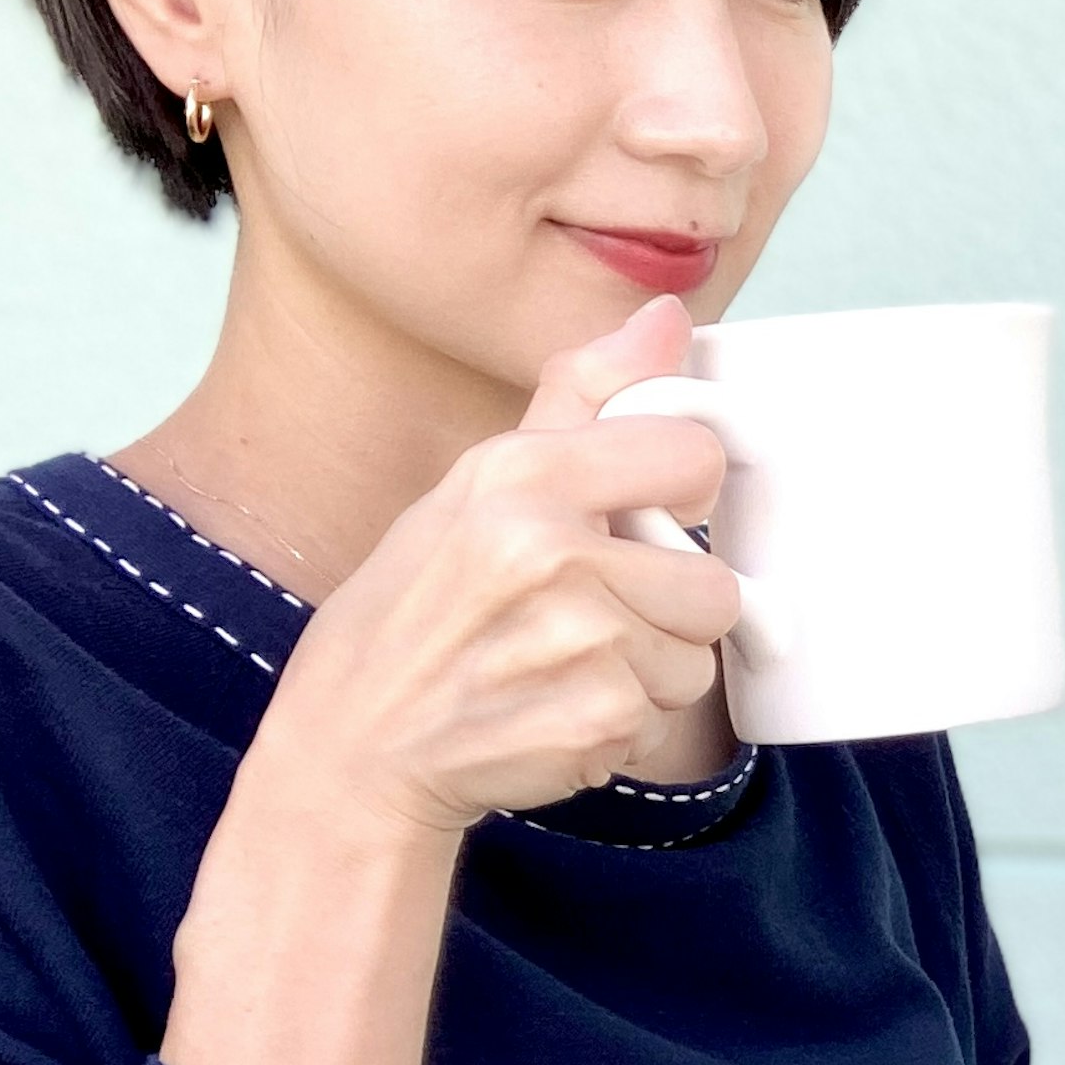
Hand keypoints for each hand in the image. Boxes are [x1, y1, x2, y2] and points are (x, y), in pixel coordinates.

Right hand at [249, 296, 743, 832]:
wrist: (350, 747)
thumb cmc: (414, 612)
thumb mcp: (476, 484)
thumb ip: (583, 399)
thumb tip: (670, 317)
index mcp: (522, 473)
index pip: (693, 454)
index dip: (678, 497)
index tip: (636, 521)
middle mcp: (550, 549)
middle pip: (714, 582)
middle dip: (661, 610)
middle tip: (582, 618)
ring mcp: (578, 641)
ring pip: (694, 660)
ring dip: (641, 675)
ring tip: (557, 668)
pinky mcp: (594, 720)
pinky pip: (661, 721)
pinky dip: (615, 728)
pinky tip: (547, 713)